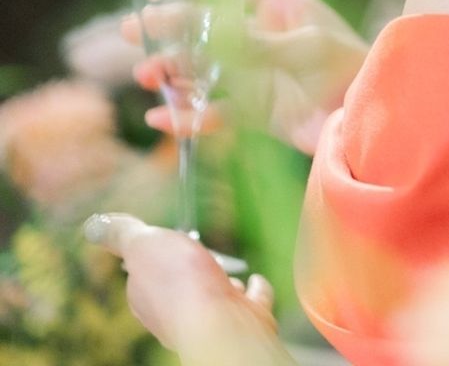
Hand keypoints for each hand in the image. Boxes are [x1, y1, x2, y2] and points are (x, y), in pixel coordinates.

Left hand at [84, 212, 279, 359]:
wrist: (218, 321)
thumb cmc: (178, 283)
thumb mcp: (144, 246)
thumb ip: (123, 235)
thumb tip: (95, 225)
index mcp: (147, 295)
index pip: (143, 275)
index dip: (150, 258)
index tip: (161, 242)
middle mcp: (175, 311)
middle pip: (180, 285)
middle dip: (188, 272)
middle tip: (198, 250)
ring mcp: (211, 315)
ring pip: (215, 293)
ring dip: (222, 281)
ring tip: (228, 269)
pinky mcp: (243, 315)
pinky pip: (250, 299)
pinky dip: (253, 290)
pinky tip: (256, 281)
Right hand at [126, 0, 368, 152]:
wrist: (371, 113)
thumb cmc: (348, 65)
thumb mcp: (305, 47)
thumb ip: (257, 43)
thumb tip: (209, 35)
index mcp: (275, 3)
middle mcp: (257, 35)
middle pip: (201, 26)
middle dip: (167, 27)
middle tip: (133, 29)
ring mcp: (252, 72)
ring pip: (200, 69)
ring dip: (172, 72)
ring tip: (148, 75)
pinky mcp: (252, 110)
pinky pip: (211, 112)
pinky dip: (186, 117)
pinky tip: (161, 120)